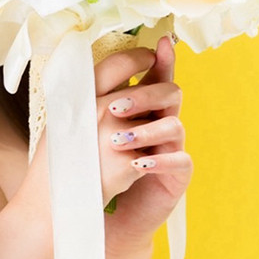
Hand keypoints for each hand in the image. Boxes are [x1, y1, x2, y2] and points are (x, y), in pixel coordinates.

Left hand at [95, 35, 192, 253]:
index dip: (161, 60)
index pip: (155, 78)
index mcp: (143, 110)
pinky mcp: (176, 177)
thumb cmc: (92, 172)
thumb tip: (79, 72)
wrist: (98, 215)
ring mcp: (172, 149)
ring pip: (174, 126)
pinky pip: (180, 161)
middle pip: (169, 94)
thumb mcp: (88, 134)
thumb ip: (92, 105)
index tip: (160, 43)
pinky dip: (158, 161)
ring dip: (145, 130)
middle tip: (113, 107)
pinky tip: (137, 165)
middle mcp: (161, 125)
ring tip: (117, 140)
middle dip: (143, 95)